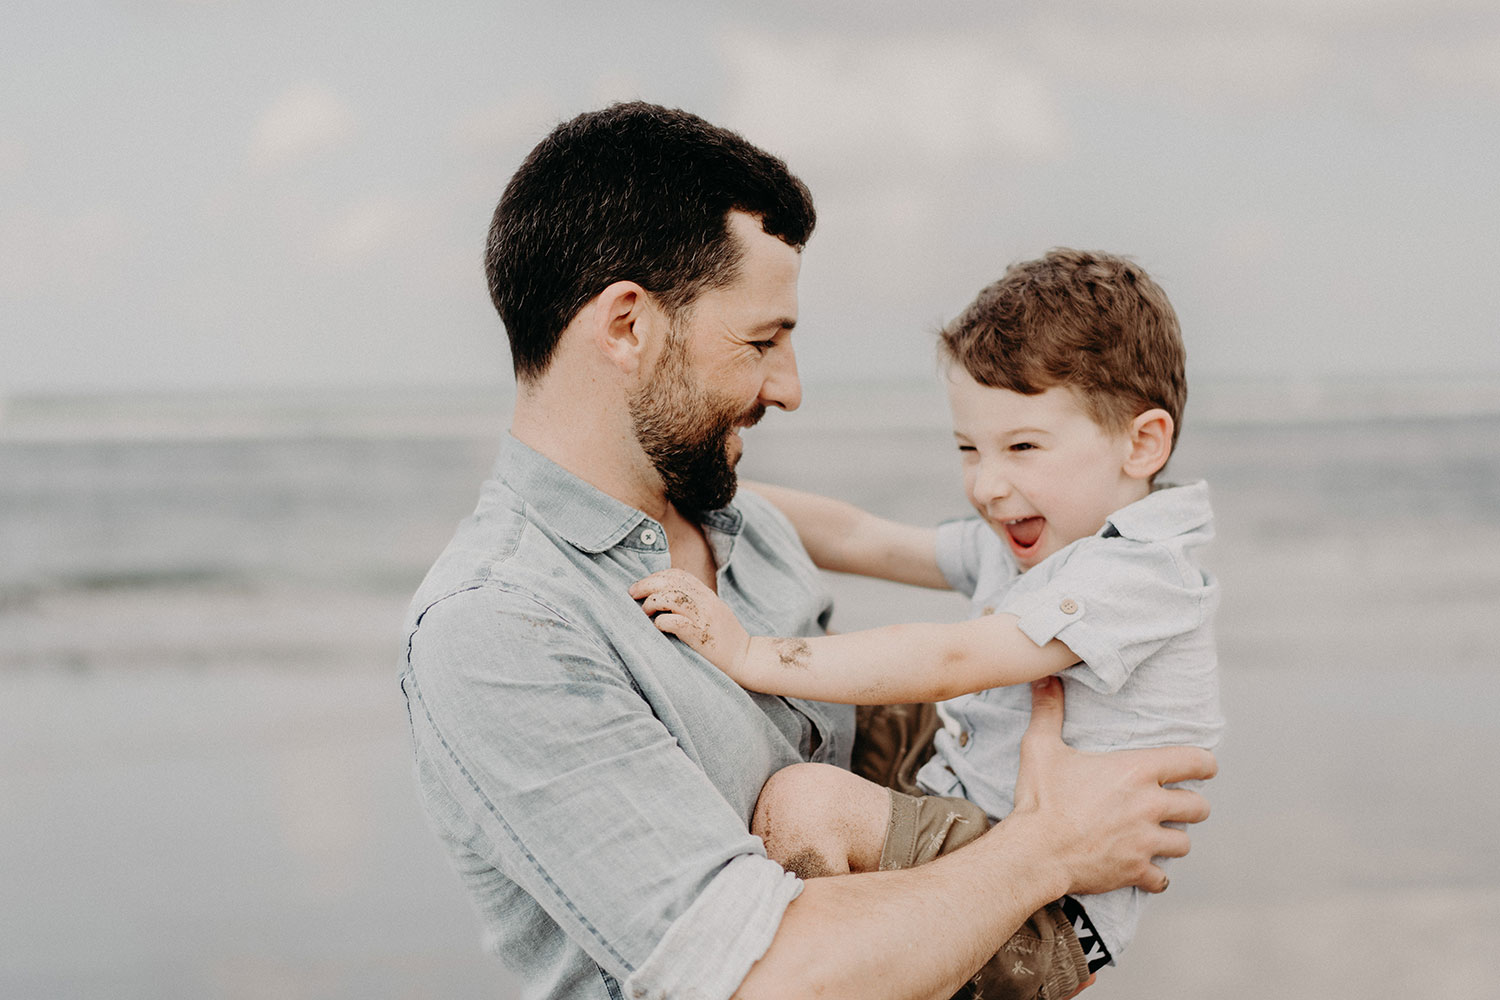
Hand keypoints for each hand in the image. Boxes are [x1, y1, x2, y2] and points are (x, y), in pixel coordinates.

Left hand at [629, 568, 751, 674]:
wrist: (746, 658)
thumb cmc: (724, 639)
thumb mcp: (711, 612)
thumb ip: (693, 602)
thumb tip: (664, 596)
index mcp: (707, 594)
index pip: (678, 574)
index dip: (655, 576)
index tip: (641, 586)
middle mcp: (705, 601)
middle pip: (670, 581)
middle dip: (646, 585)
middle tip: (632, 594)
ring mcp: (703, 617)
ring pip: (670, 597)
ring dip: (652, 603)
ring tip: (646, 613)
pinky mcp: (700, 635)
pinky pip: (674, 622)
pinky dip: (660, 622)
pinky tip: (657, 627)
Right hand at [1011, 677, 1215, 896]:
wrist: (1035, 851)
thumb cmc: (1041, 799)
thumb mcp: (1041, 748)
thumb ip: (1048, 711)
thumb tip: (1044, 677)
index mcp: (1136, 771)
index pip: (1195, 762)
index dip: (1204, 764)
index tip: (1202, 767)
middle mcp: (1150, 805)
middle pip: (1198, 807)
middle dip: (1190, 806)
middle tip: (1174, 806)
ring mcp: (1146, 841)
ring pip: (1184, 843)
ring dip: (1172, 840)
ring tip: (1157, 837)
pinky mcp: (1137, 870)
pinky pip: (1162, 878)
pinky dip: (1154, 876)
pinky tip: (1143, 869)